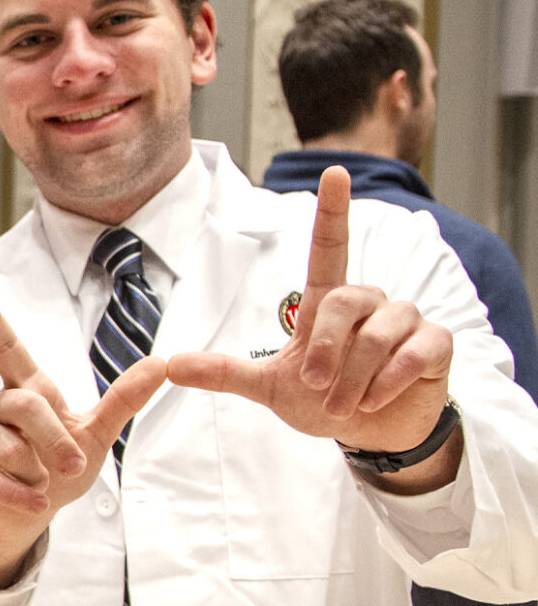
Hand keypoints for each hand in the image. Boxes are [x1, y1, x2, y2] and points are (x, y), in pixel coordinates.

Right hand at [0, 287, 165, 588]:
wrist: (27, 518)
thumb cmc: (58, 470)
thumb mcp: (96, 435)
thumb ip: (123, 400)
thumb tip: (162, 363)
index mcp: (25, 390)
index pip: (6, 348)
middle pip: (23, 404)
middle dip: (54, 439)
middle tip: (73, 466)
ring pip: (3, 443)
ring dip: (33, 470)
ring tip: (42, 484)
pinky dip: (13, 491)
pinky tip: (33, 500)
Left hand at [167, 166, 458, 486]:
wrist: (370, 433)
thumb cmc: (324, 399)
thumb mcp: (268, 387)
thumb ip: (224, 372)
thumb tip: (170, 364)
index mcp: (329, 301)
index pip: (330, 246)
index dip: (332, 210)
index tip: (334, 172)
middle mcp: (369, 301)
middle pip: (341, 302)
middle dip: (324, 351)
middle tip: (316, 387)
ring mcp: (405, 319)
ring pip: (377, 335)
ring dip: (354, 378)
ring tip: (346, 403)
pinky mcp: (435, 343)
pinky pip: (412, 354)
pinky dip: (389, 382)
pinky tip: (377, 399)